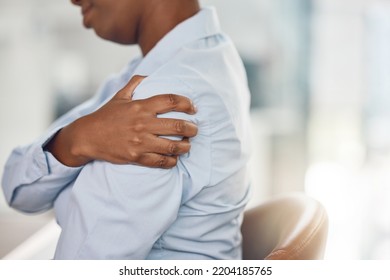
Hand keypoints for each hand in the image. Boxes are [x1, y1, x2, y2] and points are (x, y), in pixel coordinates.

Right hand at [45, 75, 197, 167]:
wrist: (87, 137)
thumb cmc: (106, 116)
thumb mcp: (119, 96)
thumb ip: (135, 83)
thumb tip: (150, 75)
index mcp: (140, 106)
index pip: (171, 101)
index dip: (187, 103)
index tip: (193, 108)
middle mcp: (143, 123)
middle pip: (177, 125)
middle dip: (192, 128)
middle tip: (194, 129)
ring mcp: (140, 142)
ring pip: (172, 146)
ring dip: (185, 146)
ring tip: (187, 145)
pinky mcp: (136, 157)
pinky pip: (160, 162)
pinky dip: (171, 161)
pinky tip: (174, 159)